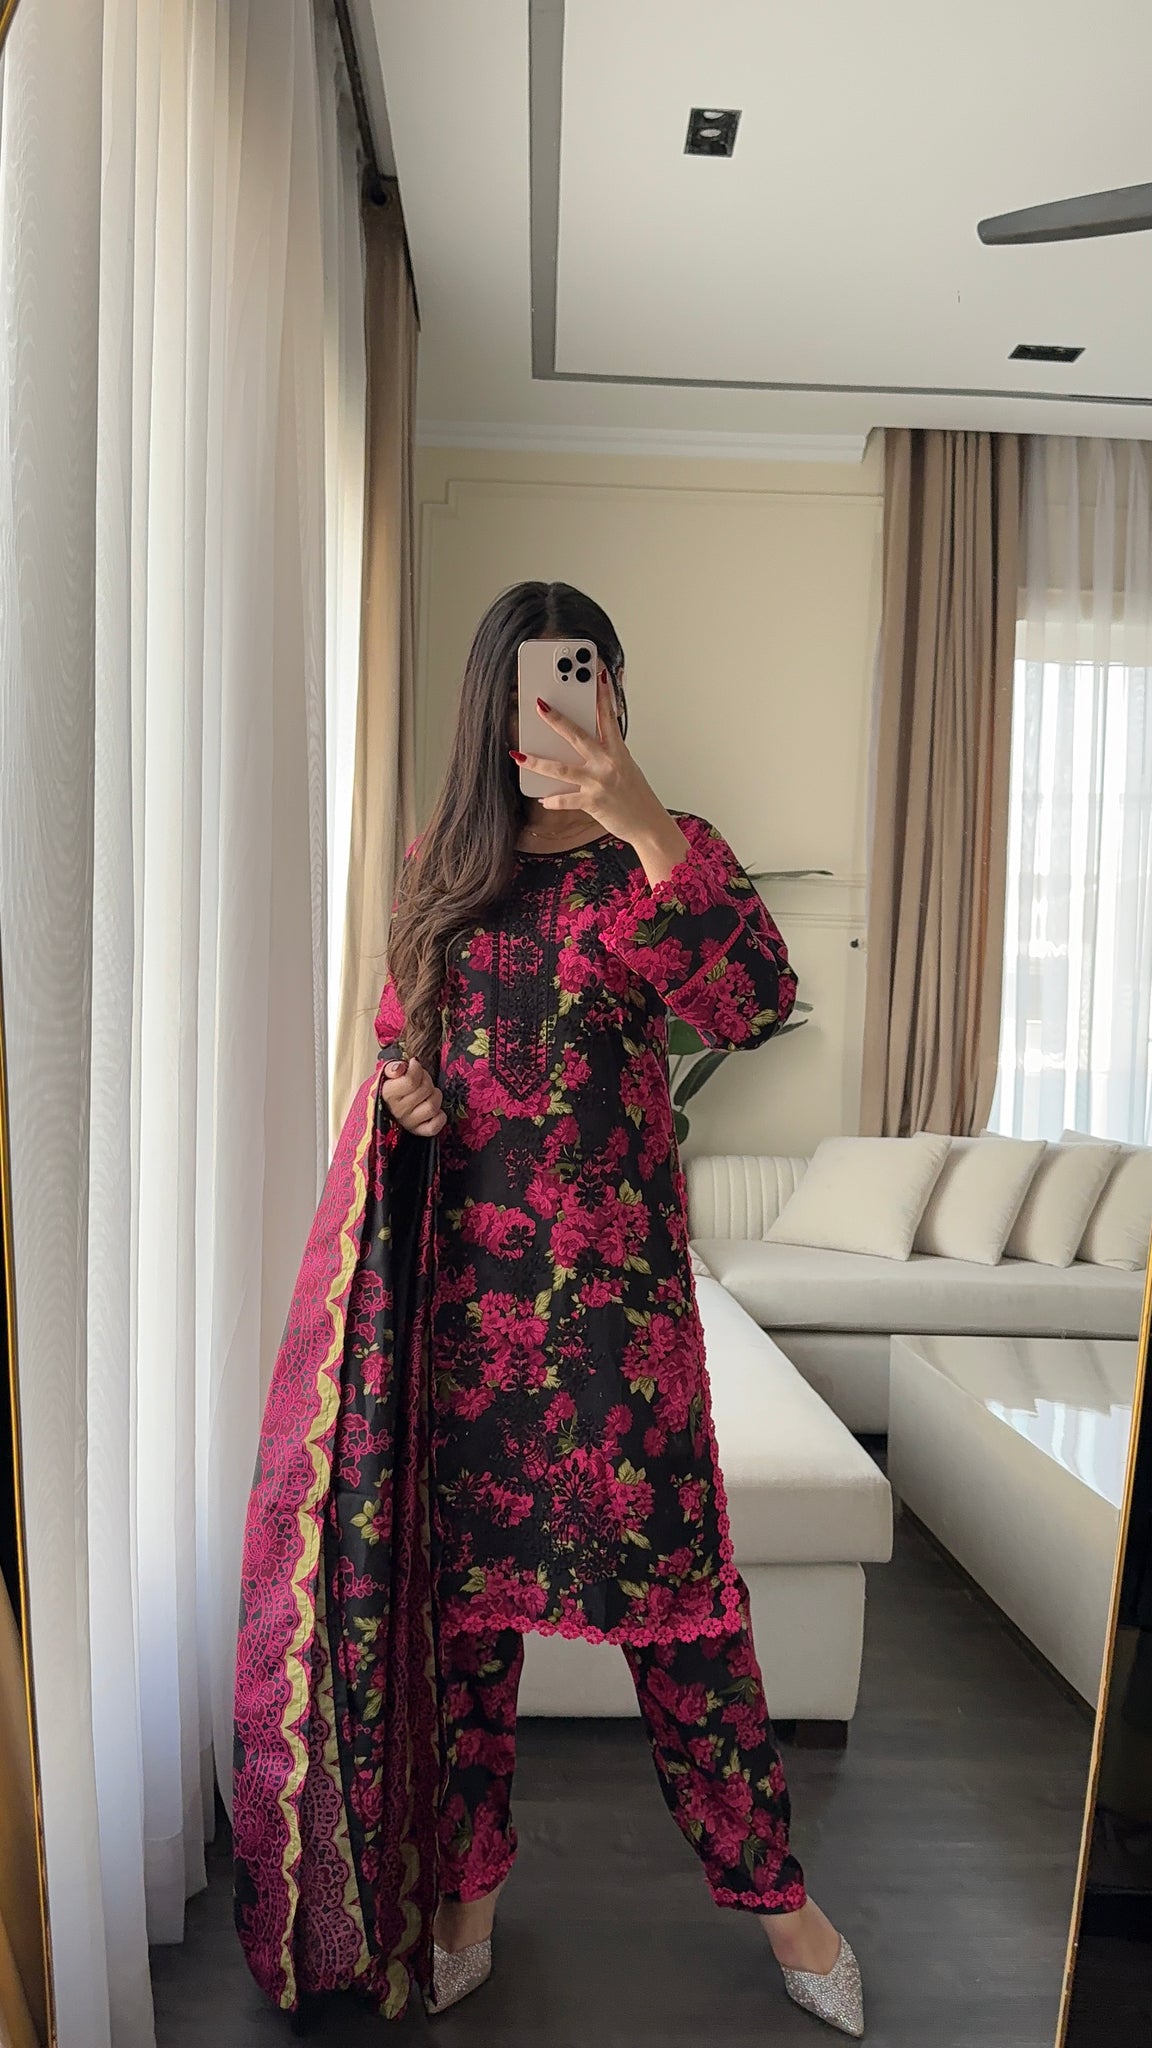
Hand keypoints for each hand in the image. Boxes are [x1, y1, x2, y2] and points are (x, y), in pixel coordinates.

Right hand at [380, 1056, 445, 1136]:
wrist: (387, 1105)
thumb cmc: (391, 1086)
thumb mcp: (388, 1073)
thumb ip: (392, 1067)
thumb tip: (400, 1068)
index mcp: (388, 1094)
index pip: (410, 1080)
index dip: (417, 1068)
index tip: (414, 1064)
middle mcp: (398, 1110)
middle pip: (425, 1090)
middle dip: (427, 1079)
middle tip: (421, 1079)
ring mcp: (409, 1123)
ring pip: (432, 1106)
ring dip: (435, 1096)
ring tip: (429, 1093)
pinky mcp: (418, 1131)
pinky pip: (435, 1126)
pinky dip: (439, 1117)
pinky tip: (435, 1110)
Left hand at [511, 668, 681, 857]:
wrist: (648, 824)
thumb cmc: (635, 795)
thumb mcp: (625, 766)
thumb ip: (606, 751)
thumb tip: (584, 740)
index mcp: (617, 751)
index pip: (608, 716)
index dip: (602, 693)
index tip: (597, 673)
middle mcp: (608, 763)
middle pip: (577, 735)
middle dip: (557, 719)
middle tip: (539, 705)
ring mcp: (599, 782)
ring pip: (562, 769)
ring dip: (537, 762)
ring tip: (518, 755)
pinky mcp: (593, 802)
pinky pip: (566, 800)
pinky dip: (553, 800)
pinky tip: (542, 799)